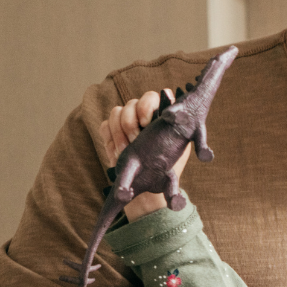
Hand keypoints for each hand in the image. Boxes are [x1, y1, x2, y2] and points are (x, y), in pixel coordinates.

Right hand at [98, 89, 192, 220]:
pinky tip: (116, 154)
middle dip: (130, 124)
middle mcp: (143, 115)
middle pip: (131, 104)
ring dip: (119, 134)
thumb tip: (181, 121)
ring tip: (124, 153)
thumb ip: (178, 140)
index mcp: (161, 117)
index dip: (146, 106)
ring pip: (116, 113)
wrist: (149, 188)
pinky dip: (109, 139)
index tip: (145, 123)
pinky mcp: (111, 133)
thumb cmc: (166, 170)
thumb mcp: (177, 155)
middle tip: (133, 143)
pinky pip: (104, 126)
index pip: (152, 97)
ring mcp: (125, 123)